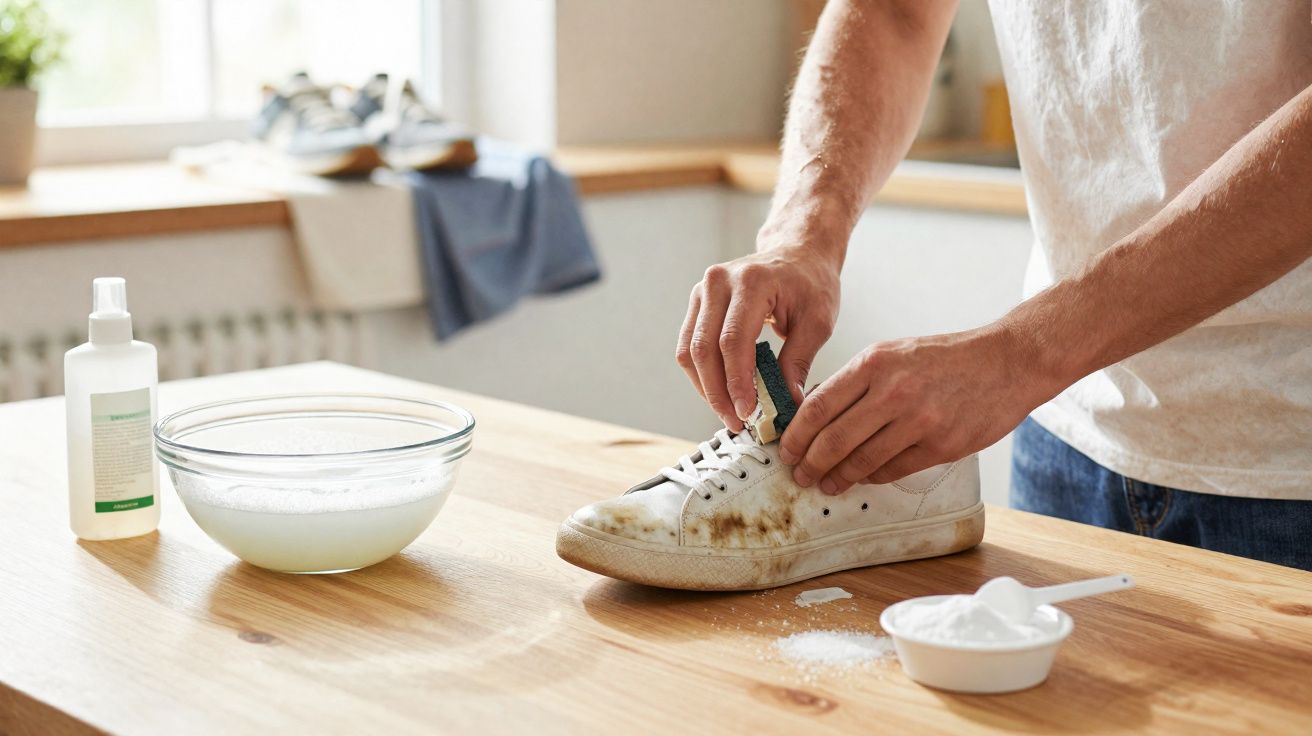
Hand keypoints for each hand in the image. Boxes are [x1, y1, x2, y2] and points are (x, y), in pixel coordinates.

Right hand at [676, 239, 841, 431]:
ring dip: (706, 387)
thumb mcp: (817, 322)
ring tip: (728, 412)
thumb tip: (785, 404)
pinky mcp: (698, 302)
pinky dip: (702, 373)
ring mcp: (703, 290)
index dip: (736, 382)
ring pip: (689, 350)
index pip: (733, 341)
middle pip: (704, 348)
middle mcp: (719, 282)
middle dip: (717, 392)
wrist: (798, 252)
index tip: (747, 412)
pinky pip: (689, 345)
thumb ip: (798, 362)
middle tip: (736, 421)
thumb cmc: (810, 282)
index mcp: (751, 282)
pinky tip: (721, 391)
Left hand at [778, 325, 1059, 492]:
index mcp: (874, 363)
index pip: (819, 406)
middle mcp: (893, 391)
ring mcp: (919, 420)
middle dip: (810, 463)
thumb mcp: (894, 353)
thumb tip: (815, 414)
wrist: (1008, 361)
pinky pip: (894, 470)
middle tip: (800, 475)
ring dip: (838, 478)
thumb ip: (856, 381)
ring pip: (862, 461)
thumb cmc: (946, 357)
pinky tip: (862, 479)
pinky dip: (872, 478)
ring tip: (826, 484)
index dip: (796, 434)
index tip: (785, 450)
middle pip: (834, 439)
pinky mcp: (941, 445)